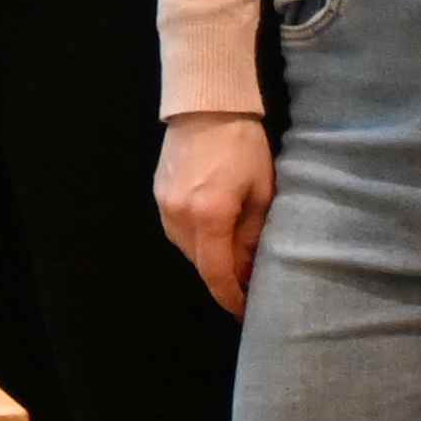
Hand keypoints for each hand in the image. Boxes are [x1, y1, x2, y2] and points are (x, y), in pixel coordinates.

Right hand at [156, 111, 273, 315]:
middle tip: (250, 281)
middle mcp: (179, 217)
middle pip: (200, 264)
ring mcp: (164, 207)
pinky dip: (197, 239)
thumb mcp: (262, 191)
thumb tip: (250, 267)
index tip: (246, 312)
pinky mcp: (158, 195)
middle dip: (224, 277)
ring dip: (210, 257)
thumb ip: (255, 233)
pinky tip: (214, 230)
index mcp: (210, 217)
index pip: (217, 274)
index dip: (231, 298)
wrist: (205, 107)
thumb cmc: (243, 146)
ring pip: (187, 249)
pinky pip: (177, 230)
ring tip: (235, 255)